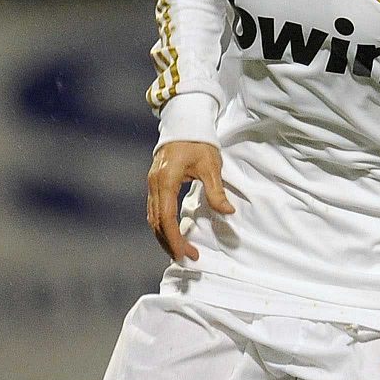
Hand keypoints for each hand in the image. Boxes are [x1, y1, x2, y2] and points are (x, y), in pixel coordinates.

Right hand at [147, 141, 233, 261]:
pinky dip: (162, 225)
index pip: (167, 218)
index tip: (187, 253)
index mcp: (166, 181)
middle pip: (156, 223)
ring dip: (164, 236)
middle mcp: (154, 184)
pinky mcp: (154, 183)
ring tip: (180, 250)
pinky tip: (172, 233)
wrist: (184, 122)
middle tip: (187, 258)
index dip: (175, 239)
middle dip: (170, 243)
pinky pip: (154, 210)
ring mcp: (151, 184)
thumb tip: (228, 212)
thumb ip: (216, 191)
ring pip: (153, 218)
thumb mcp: (211, 166)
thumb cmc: (199, 142)